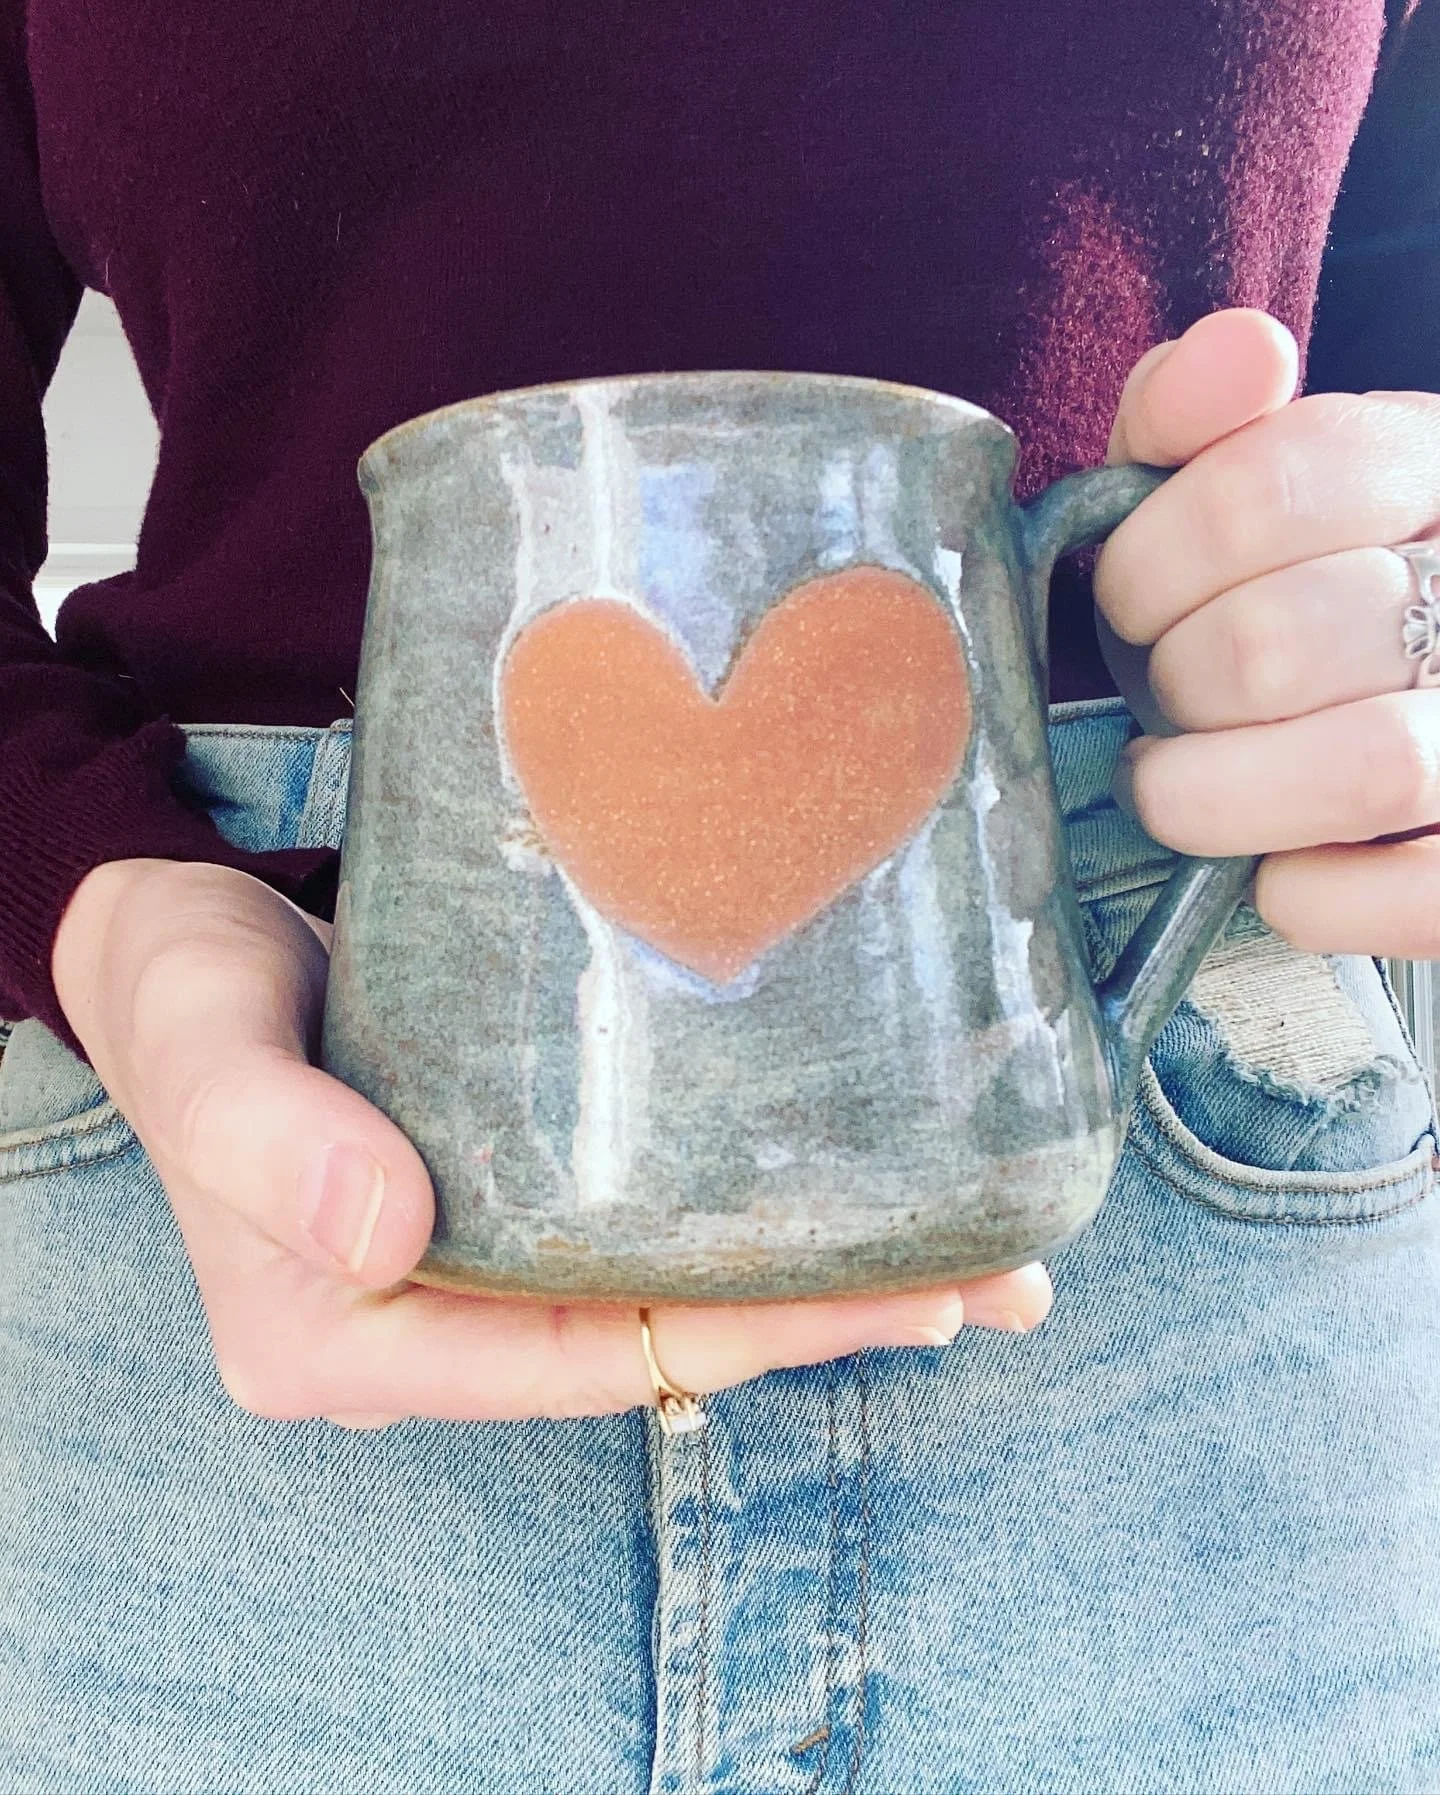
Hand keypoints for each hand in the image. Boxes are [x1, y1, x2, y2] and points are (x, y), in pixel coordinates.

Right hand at [50, 858, 1052, 1427]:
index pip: (589, 1362)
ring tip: (970, 1235)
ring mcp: (486, 1258)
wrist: (180, 945)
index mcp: (356, 1340)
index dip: (751, 1336)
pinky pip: (655, 1215)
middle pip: (658, 1336)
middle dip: (825, 1310)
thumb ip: (263, 1140)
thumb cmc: (179, 996)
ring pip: (672, 1282)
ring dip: (816, 1263)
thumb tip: (387, 1235)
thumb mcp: (199, 1045)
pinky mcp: (520, 1181)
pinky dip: (756, 1200)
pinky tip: (855, 1168)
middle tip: (988, 1272)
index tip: (900, 1296)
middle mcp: (437, 1324)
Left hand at [1095, 306, 1439, 958]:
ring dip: (1216, 795)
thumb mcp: (1241, 479)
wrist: (1409, 683)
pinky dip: (1305, 894)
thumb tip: (1237, 354)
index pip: (1274, 482)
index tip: (1124, 602)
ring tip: (1176, 788)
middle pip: (1283, 640)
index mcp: (1435, 470)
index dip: (1151, 560)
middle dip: (1174, 685)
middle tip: (1159, 698)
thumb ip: (1196, 421)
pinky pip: (1406, 897)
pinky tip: (1275, 864)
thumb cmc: (1292, 592)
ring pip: (1367, 768)